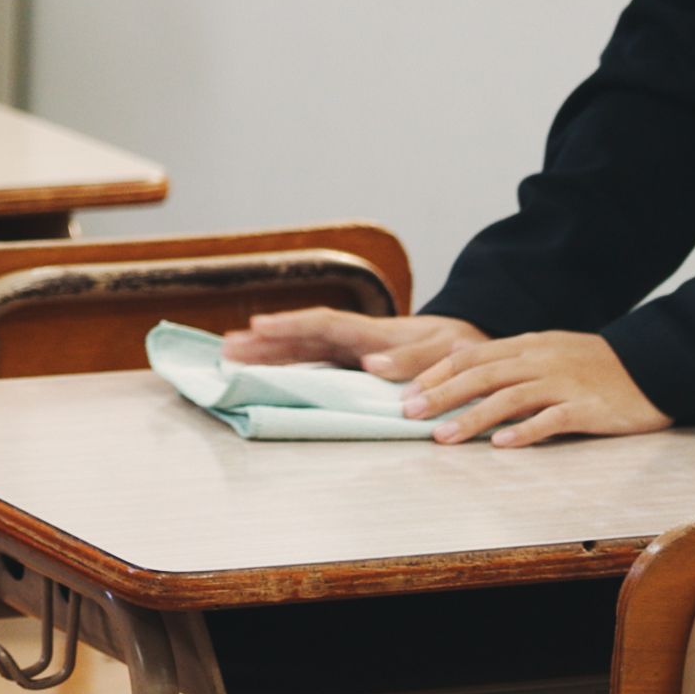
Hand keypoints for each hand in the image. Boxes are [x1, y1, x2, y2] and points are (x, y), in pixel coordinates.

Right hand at [222, 308, 484, 380]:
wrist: (470, 348)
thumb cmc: (458, 348)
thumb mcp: (443, 352)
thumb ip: (412, 358)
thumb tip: (371, 363)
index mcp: (372, 332)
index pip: (324, 323)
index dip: (290, 324)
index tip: (257, 326)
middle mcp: (354, 338)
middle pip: (301, 335)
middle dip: (263, 340)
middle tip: (225, 348)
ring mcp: (350, 351)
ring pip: (301, 348)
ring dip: (267, 351)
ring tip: (229, 355)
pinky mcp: (351, 364)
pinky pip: (313, 362)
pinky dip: (286, 364)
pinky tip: (263, 370)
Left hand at [403, 329, 671, 446]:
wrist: (653, 366)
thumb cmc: (594, 364)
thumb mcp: (547, 350)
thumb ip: (505, 357)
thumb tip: (457, 358)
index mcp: (526, 346)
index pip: (470, 356)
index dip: (435, 373)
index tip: (404, 391)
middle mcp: (539, 361)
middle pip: (481, 376)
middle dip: (440, 394)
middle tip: (408, 414)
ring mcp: (563, 383)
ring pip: (508, 398)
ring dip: (472, 418)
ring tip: (443, 437)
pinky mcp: (587, 407)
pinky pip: (552, 419)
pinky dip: (525, 431)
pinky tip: (502, 445)